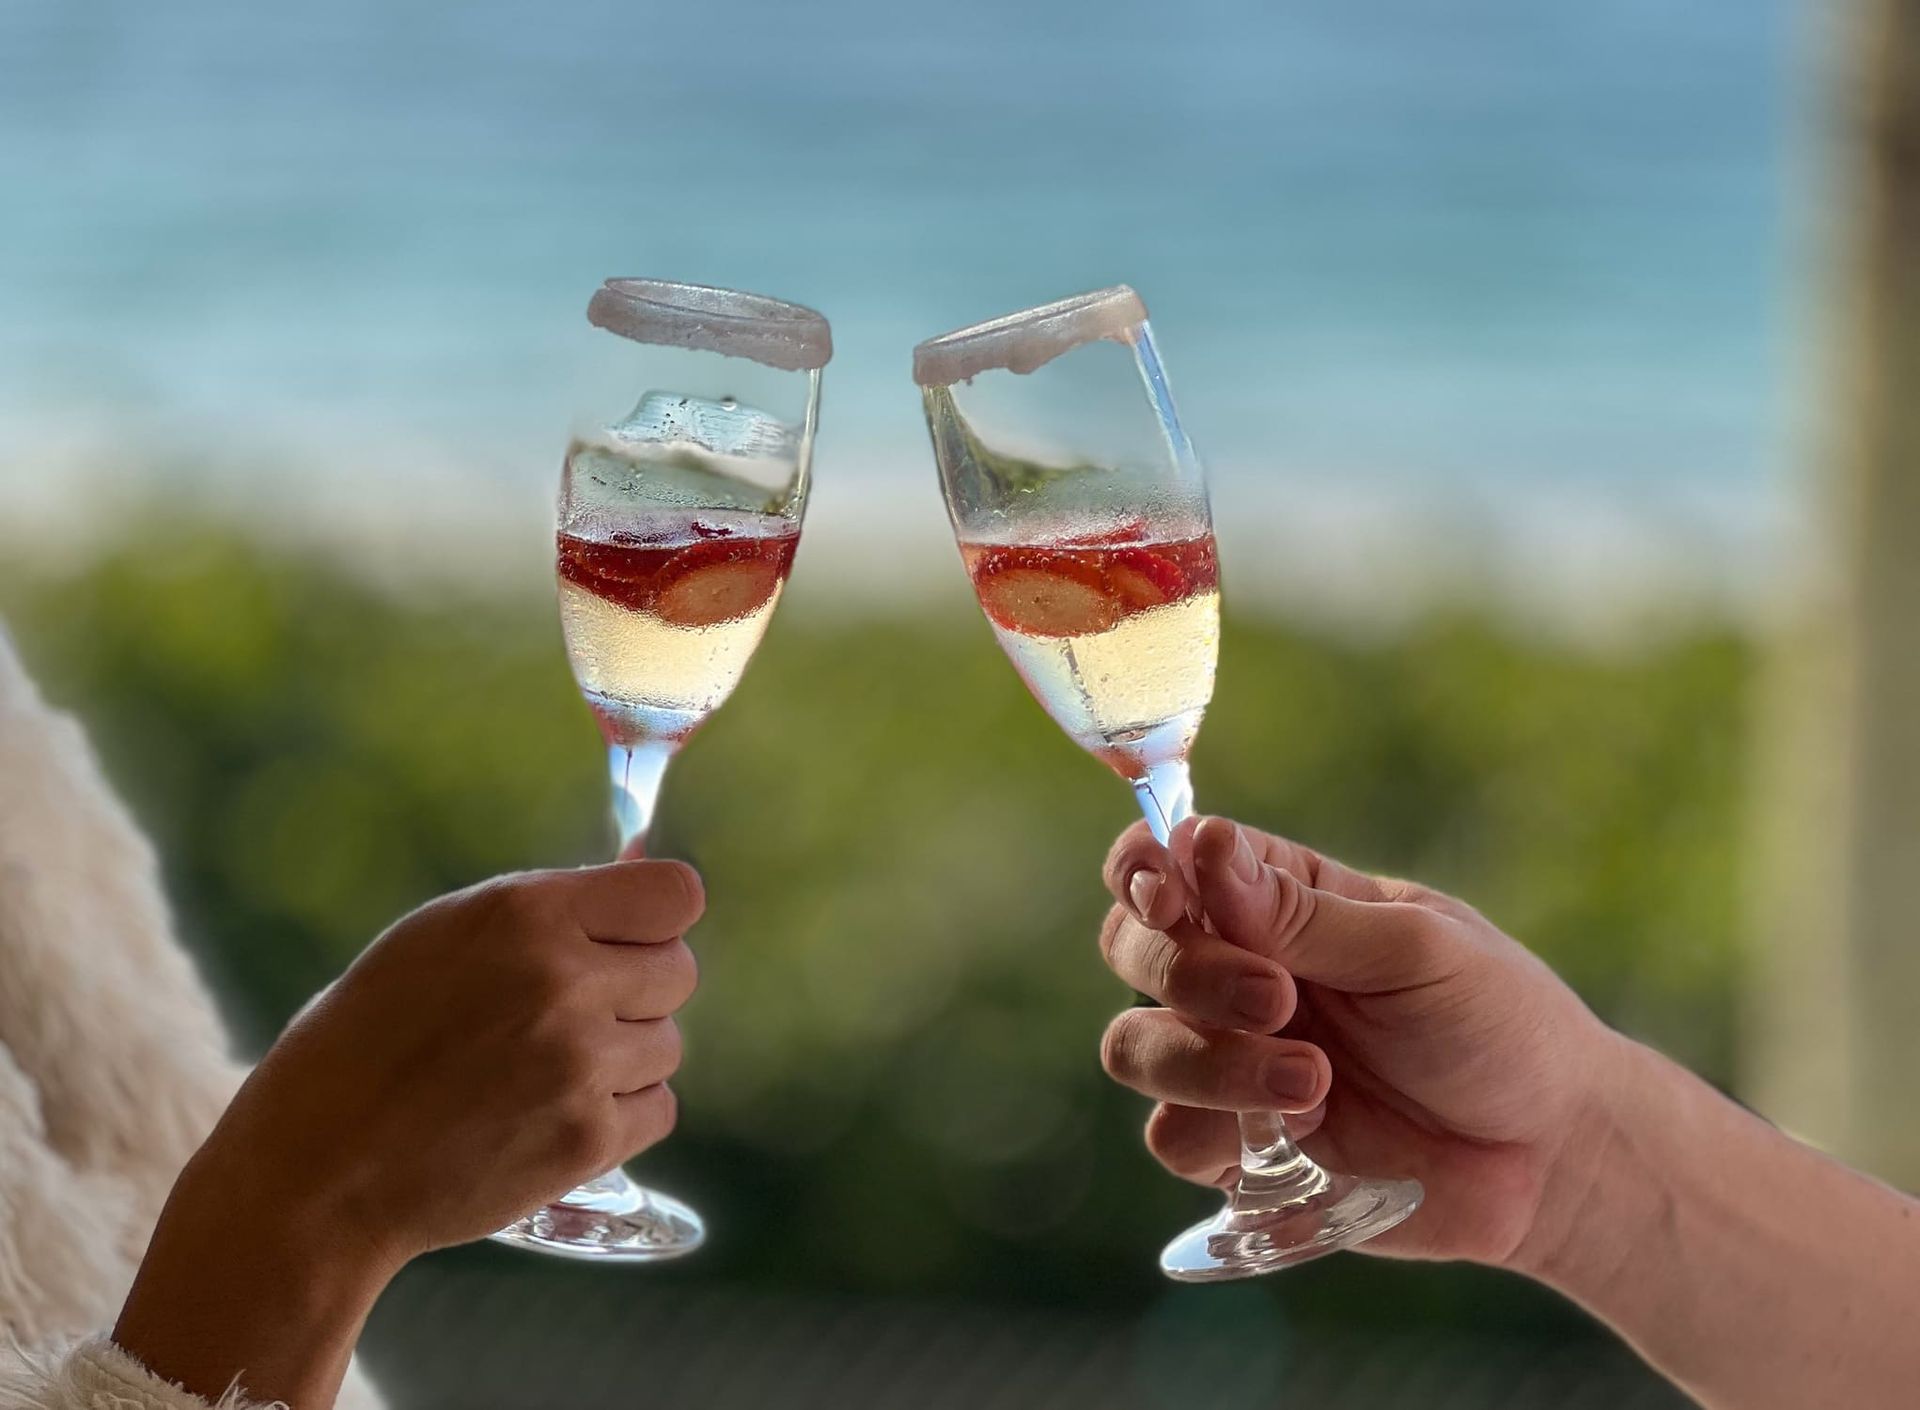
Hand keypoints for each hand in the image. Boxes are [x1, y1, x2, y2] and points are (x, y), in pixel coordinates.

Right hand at [115, 859, 701, 1405]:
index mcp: (525, 914)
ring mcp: (581, 1064)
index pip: (676, 895)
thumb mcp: (440, 937)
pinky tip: (555, 1116)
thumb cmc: (367, 1039)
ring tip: (545, 1074)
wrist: (318, 1169)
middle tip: (576, 1015)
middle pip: (679, 971)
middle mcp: (564, 981)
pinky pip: (658, 1110)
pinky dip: (619, 1117)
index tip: (627, 940)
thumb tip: (634, 900)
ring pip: (668, 1045)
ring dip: (625, 1058)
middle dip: (638, 990)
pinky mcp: (589, 1140)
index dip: (656, 919)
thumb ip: (543, 915)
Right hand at [1097, 815, 1623, 1266]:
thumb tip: (1200, 844)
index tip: (1169, 895)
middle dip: (1186, 971)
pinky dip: (1222, 1136)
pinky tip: (1306, 1136)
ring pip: (1134, 1047)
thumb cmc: (1500, 1023)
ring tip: (1313, 1084)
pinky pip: (1172, 1139)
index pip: (1164, 861)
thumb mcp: (1419, 950)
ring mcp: (1230, 1060)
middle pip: (1129, 948)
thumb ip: (1304, 911)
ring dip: (1206, 1063)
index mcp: (1276, 899)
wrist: (1553, 1156)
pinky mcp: (1239, 1147)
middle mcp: (1236, 971)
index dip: (1142, 871)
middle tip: (1279, 999)